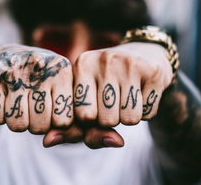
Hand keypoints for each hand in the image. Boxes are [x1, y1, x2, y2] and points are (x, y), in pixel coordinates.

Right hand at [0, 44, 73, 132]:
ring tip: (18, 103)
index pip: (64, 121)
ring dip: (16, 122)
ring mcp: (13, 70)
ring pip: (18, 125)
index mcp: (62, 70)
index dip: (55, 124)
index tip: (52, 113)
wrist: (3, 55)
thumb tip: (50, 140)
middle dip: (36, 126)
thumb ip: (65, 120)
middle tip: (32, 109)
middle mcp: (39, 66)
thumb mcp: (59, 91)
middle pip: (40, 126)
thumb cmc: (39, 80)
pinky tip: (2, 98)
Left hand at [45, 42, 172, 147]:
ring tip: (128, 96)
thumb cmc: (109, 86)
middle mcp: (104, 60)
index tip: (95, 106)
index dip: (91, 120)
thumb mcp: (88, 103)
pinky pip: (148, 113)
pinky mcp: (153, 71)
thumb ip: (70, 128)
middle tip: (115, 100)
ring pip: (129, 119)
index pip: (83, 116)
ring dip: (130, 117)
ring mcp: (130, 63)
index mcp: (81, 65)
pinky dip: (146, 111)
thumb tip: (47, 142)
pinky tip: (142, 93)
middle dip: (112, 119)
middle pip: (107, 120)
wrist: (146, 57)